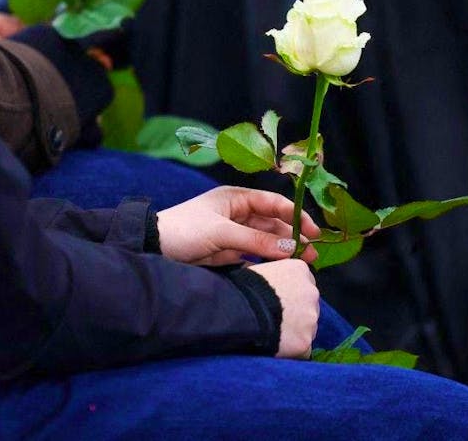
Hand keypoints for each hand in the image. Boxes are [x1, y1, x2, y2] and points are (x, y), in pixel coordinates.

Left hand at [156, 186, 320, 265]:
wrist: (152, 248)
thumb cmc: (184, 230)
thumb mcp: (221, 233)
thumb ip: (256, 241)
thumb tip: (291, 247)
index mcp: (236, 198)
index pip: (273, 203)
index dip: (295, 215)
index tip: (314, 232)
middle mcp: (238, 213)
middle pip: (273, 223)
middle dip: (294, 237)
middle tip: (313, 255)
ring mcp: (234, 233)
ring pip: (267, 240)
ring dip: (284, 250)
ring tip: (303, 264)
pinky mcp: (228, 252)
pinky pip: (255, 254)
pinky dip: (268, 261)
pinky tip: (281, 269)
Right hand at [249, 260, 318, 358]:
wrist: (239, 311)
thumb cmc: (242, 288)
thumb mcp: (259, 270)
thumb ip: (274, 276)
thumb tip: (273, 284)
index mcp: (300, 270)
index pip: (304, 282)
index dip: (291, 294)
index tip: (279, 301)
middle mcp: (311, 292)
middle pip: (308, 305)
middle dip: (296, 313)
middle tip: (275, 318)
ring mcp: (311, 318)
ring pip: (307, 328)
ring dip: (295, 331)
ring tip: (272, 332)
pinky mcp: (305, 341)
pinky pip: (303, 348)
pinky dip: (293, 349)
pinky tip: (277, 347)